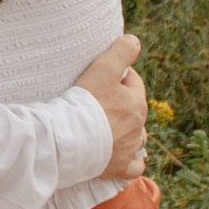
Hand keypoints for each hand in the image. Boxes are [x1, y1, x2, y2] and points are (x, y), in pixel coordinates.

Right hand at [73, 33, 148, 179]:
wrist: (70, 140)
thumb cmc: (85, 103)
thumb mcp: (103, 68)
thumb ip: (121, 51)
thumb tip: (135, 41)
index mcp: (136, 103)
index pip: (133, 82)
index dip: (120, 75)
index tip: (103, 75)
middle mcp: (138, 127)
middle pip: (134, 109)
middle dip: (122, 101)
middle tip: (99, 98)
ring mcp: (129, 149)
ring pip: (138, 137)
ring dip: (129, 130)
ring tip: (111, 126)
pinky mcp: (120, 168)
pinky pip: (134, 166)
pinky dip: (132, 161)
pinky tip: (125, 156)